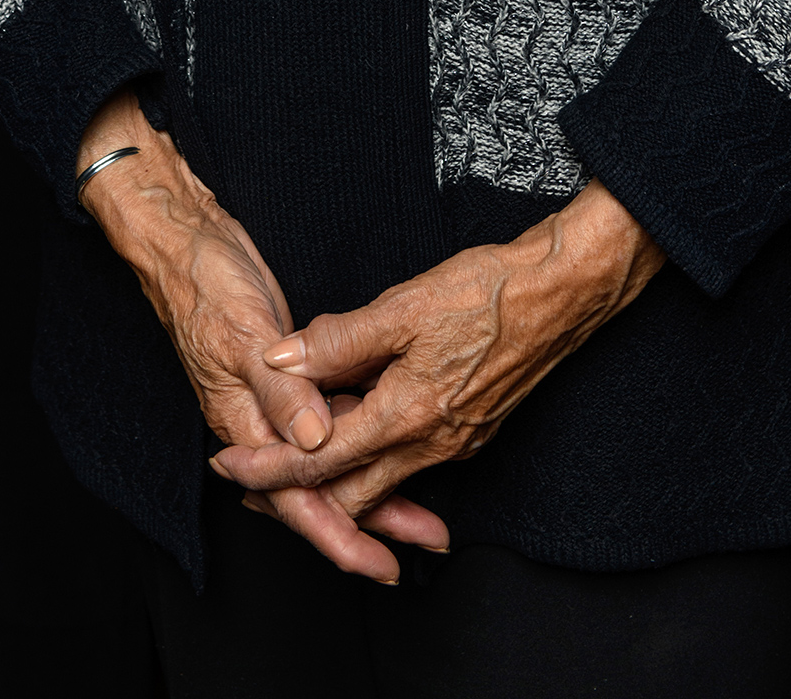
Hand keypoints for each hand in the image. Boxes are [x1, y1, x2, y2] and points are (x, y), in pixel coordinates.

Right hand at [76, 90, 447, 579]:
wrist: (187, 244)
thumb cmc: (206, 286)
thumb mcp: (244, 335)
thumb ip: (281, 390)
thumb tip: (315, 444)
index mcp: (243, 425)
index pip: (295, 499)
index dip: (339, 535)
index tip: (380, 563)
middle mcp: (260, 425)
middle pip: (319, 492)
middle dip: (370, 521)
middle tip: (424, 542)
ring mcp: (275, 404)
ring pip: (328, 463)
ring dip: (372, 484)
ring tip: (421, 511)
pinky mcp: (289, 379)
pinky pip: (328, 425)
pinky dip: (359, 440)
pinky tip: (392, 445)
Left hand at [211, 181, 662, 529]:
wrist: (562, 295)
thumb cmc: (487, 293)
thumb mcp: (403, 307)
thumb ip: (338, 340)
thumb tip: (281, 360)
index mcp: (406, 418)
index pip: (319, 464)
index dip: (267, 470)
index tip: (227, 469)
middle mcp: (431, 445)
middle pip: (348, 494)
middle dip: (294, 497)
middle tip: (247, 486)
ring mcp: (455, 443)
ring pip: (380, 480)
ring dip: (334, 479)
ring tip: (292, 463)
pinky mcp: (471, 428)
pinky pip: (409, 461)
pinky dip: (372, 460)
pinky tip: (357, 432)